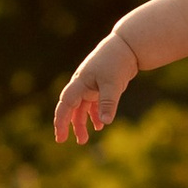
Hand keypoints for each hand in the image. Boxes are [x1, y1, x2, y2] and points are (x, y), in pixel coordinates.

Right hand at [54, 29, 134, 144]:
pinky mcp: (101, 87)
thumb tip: (105, 123)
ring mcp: (91, 86)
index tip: (60, 136)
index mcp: (80, 82)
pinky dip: (95, 115)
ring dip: (81, 122)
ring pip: (82, 108)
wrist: (127, 47)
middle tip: (63, 140)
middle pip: (71, 108)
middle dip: (67, 124)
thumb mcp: (113, 84)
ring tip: (84, 139)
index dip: (61, 120)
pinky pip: (94, 104)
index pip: (66, 104)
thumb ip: (108, 103)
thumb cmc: (116, 61)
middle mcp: (82, 85)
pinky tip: (99, 125)